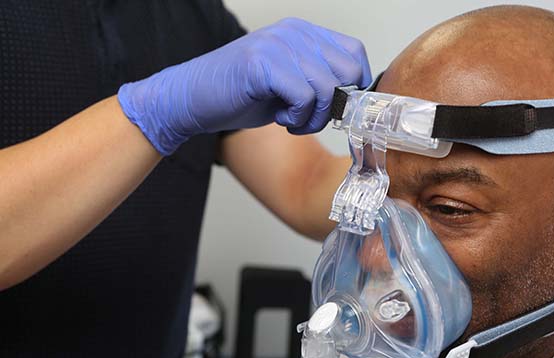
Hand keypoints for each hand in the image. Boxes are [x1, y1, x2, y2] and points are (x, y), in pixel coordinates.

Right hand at [117, 17, 371, 154]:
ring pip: (327, 89)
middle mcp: (293, 32)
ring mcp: (277, 45)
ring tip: (291, 123)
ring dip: (313, 119)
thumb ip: (319, 82)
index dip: (355, 86)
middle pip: (347, 72)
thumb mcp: (290, 84)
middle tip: (309, 120)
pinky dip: (297, 119)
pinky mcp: (262, 63)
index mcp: (303, 33)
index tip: (336, 108)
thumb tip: (354, 100)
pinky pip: (304, 97)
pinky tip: (279, 121)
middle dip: (334, 108)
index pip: (354, 53)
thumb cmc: (241, 95)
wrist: (192, 99)